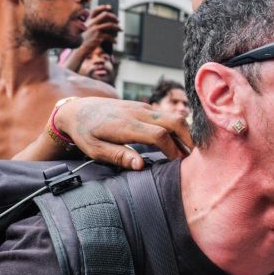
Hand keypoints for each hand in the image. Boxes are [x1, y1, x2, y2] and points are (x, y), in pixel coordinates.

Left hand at [55, 97, 192, 168]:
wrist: (77, 109)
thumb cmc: (85, 133)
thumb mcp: (95, 149)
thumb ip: (118, 156)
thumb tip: (141, 166)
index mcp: (126, 125)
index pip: (160, 135)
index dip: (173, 151)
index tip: (177, 166)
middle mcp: (138, 112)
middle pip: (175, 121)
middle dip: (189, 141)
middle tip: (196, 160)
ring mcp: (143, 108)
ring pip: (174, 117)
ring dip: (186, 134)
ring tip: (191, 154)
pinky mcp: (144, 107)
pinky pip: (167, 116)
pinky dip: (178, 129)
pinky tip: (179, 144)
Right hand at [80, 5, 119, 50]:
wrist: (81, 49)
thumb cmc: (86, 40)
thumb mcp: (88, 30)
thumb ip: (95, 25)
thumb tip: (110, 22)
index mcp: (89, 20)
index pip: (96, 10)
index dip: (103, 7)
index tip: (110, 7)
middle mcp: (92, 23)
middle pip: (105, 15)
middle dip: (114, 17)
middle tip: (118, 21)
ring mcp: (95, 29)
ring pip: (110, 25)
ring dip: (117, 27)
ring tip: (120, 30)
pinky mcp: (98, 37)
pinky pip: (109, 36)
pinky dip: (114, 40)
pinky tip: (116, 42)